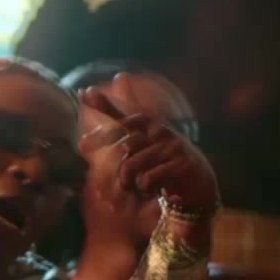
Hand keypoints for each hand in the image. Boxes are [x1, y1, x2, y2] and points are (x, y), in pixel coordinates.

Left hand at [78, 89, 217, 212]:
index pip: (123, 121)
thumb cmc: (161, 154)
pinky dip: (144, 187)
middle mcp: (160, 130)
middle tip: (114, 179)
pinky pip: (149, 178)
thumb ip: (114, 114)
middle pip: (126, 145)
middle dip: (115, 165)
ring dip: (128, 180)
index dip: (103, 122)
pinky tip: (150, 190)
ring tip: (131, 186)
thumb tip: (86, 90)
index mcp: (148, 121)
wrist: (196, 178)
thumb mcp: (138, 132)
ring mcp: (172, 146)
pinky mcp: (181, 165)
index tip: (83, 123)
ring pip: (133, 165)